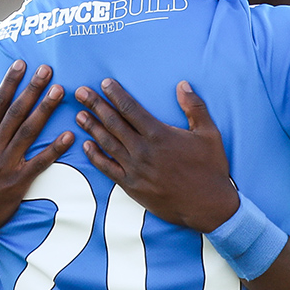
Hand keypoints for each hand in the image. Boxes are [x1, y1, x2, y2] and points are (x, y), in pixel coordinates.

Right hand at [0, 60, 72, 245]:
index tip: (22, 63)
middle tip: (48, 70)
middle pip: (16, 112)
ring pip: (29, 132)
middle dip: (32, 89)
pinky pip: (39, 163)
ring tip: (60, 92)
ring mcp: (5, 164)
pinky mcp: (17, 183)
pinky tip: (69, 136)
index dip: (10, 82)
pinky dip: (54, 149)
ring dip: (45, 110)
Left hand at [74, 80, 238, 234]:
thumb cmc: (211, 168)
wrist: (208, 206)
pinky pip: (107, 169)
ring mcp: (135, 169)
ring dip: (91, 127)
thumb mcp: (209, 134)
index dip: (115, 94)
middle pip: (113, 123)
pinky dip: (95, 157)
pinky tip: (87, 146)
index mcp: (159, 134)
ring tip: (79, 114)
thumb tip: (183, 84)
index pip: (131, 109)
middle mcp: (143, 150)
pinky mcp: (131, 186)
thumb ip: (195, 107)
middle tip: (80, 92)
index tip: (103, 83)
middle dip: (95, 105)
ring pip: (107, 144)